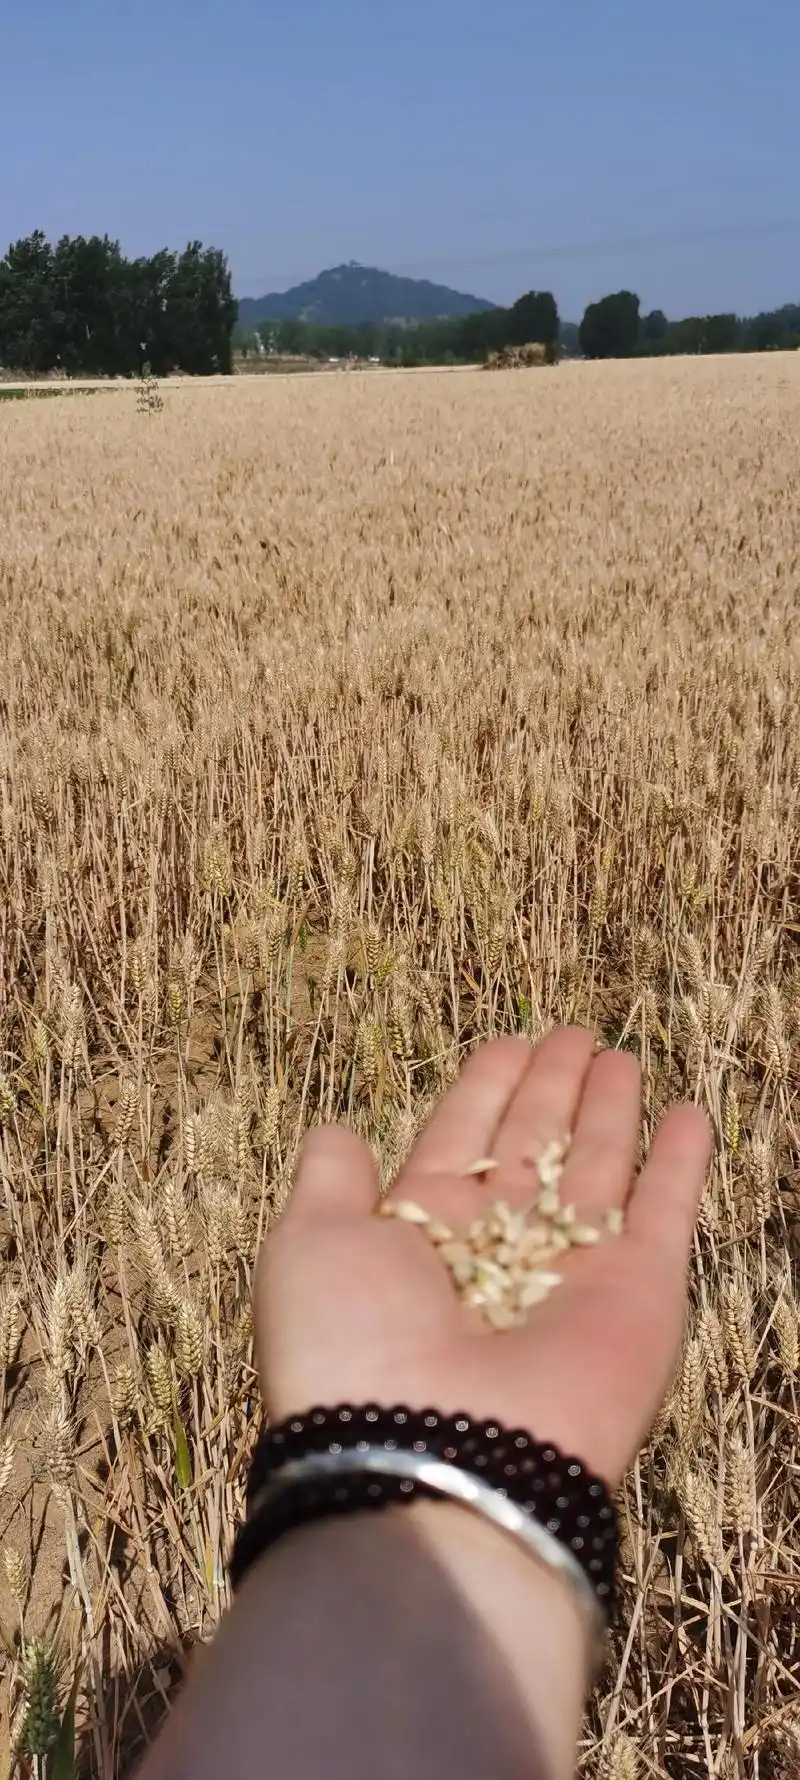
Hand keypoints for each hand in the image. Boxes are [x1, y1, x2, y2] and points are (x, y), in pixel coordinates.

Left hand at [255, 1029, 710, 1486]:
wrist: (435, 1454)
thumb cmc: (354, 1346)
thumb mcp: (310, 1245)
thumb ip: (329, 1183)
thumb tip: (337, 1134)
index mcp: (422, 1237)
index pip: (463, 1141)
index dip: (485, 1091)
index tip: (509, 1042)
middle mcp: (500, 1254)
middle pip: (534, 1149)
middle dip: (551, 1091)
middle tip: (573, 1034)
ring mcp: (573, 1275)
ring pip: (598, 1171)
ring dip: (610, 1113)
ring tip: (620, 1057)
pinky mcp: (640, 1295)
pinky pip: (665, 1213)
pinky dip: (679, 1164)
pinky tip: (688, 1114)